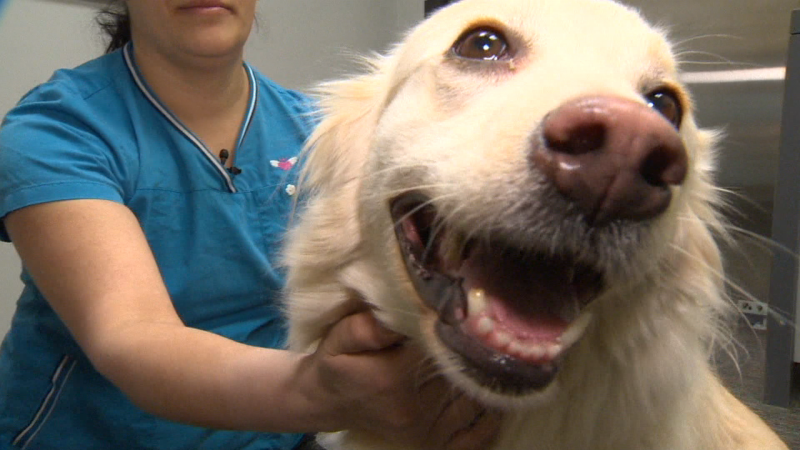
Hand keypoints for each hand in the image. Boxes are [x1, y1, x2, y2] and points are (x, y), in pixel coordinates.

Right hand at [305, 308, 502, 449]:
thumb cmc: (336, 363)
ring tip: (489, 358)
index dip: (458, 331)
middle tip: (484, 333)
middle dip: (475, 354)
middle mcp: (412, 409)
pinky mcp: (430, 445)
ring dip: (487, 381)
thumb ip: (367, 326)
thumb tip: (399, 313)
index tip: (464, 315)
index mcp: (391, 377)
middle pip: (462, 376)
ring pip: (474, 403)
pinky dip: (489, 417)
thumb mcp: (341, 337)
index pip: (441, 349)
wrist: (325, 402)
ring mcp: (423, 432)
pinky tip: (490, 395)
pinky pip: (475, 436)